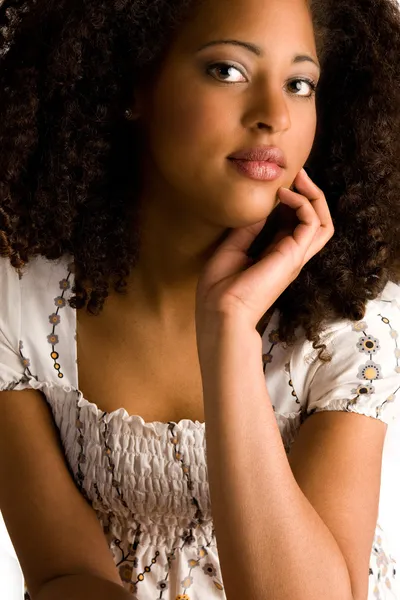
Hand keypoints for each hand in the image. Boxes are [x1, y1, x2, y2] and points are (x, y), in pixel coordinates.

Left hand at [195, 168, 333, 330]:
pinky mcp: (294, 256)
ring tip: (299, 178)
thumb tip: (260, 208)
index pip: (294, 224)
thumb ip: (248, 229)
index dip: (291, 201)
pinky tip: (284, 195)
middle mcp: (289, 256)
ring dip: (314, 196)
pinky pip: (312, 224)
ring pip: (323, 223)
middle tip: (298, 174)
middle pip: (316, 223)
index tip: (277, 184)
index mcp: (274, 256)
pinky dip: (303, 204)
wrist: (221, 312)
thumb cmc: (220, 289)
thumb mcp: (231, 249)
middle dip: (310, 195)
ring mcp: (294, 257)